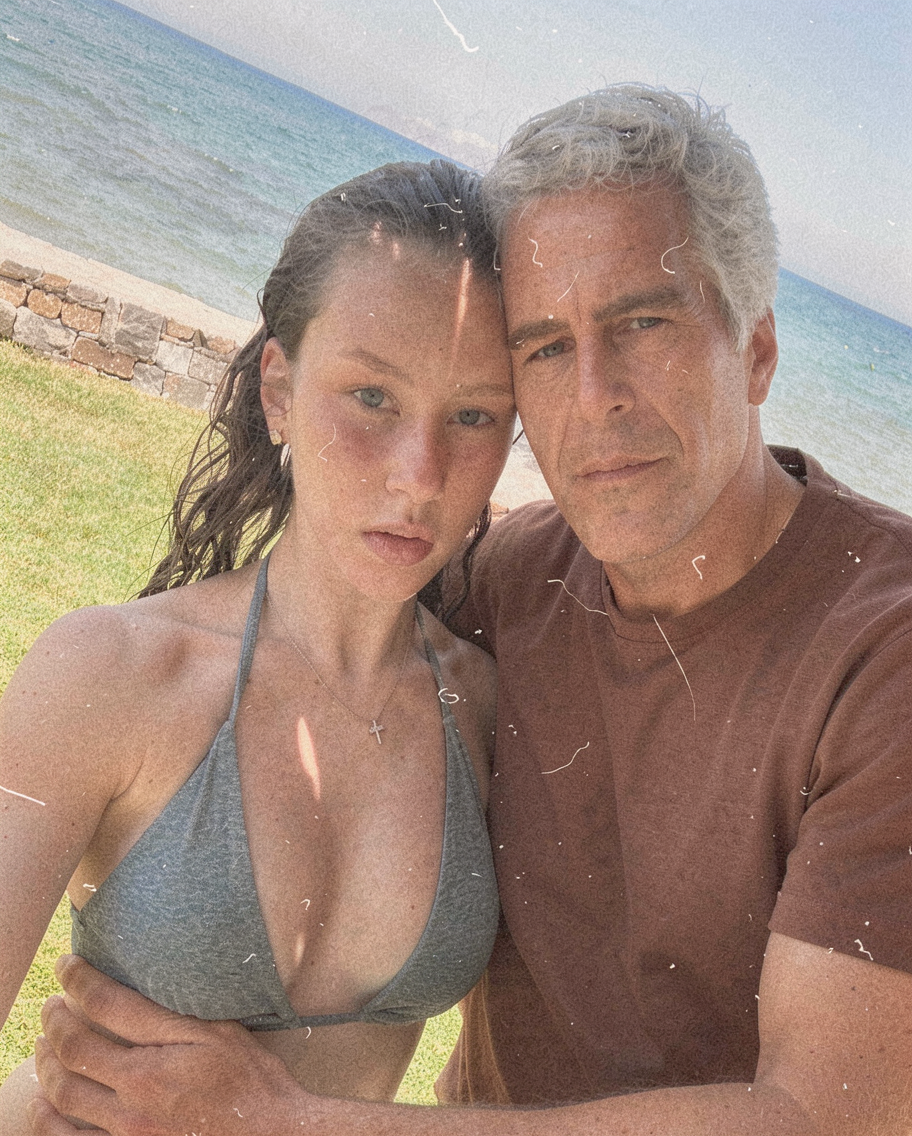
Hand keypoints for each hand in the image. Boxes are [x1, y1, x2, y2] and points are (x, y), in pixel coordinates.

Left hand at [29, 955, 307, 1135]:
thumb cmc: (250, 1081)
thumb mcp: (219, 1033)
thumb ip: (172, 1014)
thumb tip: (136, 981)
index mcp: (159, 1056)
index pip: (104, 1004)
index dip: (78, 979)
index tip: (67, 965)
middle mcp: (134, 1093)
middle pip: (73, 1049)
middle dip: (54, 1020)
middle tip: (50, 1006)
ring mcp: (125, 1130)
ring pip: (63, 1096)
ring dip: (46, 1065)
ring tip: (43, 1047)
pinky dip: (47, 1121)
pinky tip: (44, 1105)